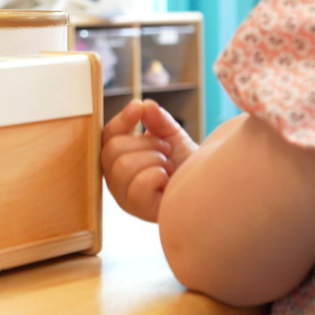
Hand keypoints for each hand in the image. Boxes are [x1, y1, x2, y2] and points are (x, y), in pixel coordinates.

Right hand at [101, 99, 197, 221]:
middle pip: (112, 149)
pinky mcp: (138, 209)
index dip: (121, 120)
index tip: (137, 107)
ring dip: (154, 160)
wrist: (207, 185)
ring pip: (124, 165)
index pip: (107, 136)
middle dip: (146, 143)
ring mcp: (124, 196)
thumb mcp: (171, 135)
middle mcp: (115, 178)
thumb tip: (145, 104)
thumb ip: (157, 119)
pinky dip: (158, 177)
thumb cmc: (185, 163)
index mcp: (118, 158)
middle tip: (165, 149)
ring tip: (168, 166)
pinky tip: (166, 182)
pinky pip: (139, 184)